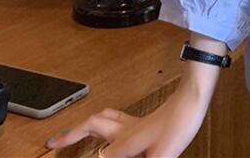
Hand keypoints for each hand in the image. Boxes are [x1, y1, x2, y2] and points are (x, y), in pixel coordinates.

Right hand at [44, 84, 208, 157]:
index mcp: (125, 141)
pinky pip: (119, 118)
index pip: (100, 157)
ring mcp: (136, 122)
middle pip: (93, 125)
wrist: (194, 98)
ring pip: (105, 117)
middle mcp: (126, 129)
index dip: (83, 154)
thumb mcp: (163, 155)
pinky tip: (112, 129)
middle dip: (72, 134)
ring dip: (88, 123)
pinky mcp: (147, 119)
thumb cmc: (180, 123)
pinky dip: (107, 121)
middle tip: (55, 142)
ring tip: (75, 130)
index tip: (63, 149)